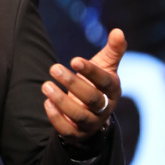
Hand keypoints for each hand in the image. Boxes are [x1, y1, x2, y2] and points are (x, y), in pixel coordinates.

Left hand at [41, 28, 126, 142]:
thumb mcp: (105, 66)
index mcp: (113, 90)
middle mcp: (105, 108)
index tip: (74, 59)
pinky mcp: (77, 133)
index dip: (91, 71)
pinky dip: (56, 118)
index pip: (105, 81)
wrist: (91, 113)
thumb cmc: (96, 83)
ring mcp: (91, 123)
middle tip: (53, 68)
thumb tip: (118, 30)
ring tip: (45, 85)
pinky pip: (68, 130)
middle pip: (91, 98)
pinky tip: (46, 102)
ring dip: (61, 100)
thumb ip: (113, 50)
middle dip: (72, 83)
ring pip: (78, 115)